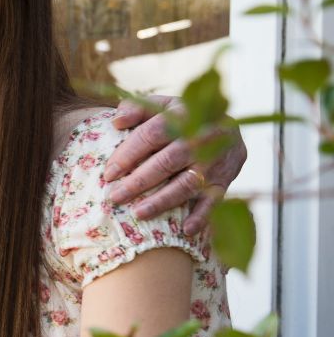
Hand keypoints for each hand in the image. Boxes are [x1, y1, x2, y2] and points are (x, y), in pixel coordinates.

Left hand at [104, 95, 246, 234]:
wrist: (227, 126)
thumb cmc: (181, 118)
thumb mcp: (161, 106)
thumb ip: (137, 109)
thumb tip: (116, 121)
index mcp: (183, 115)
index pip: (152, 135)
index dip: (129, 153)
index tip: (109, 173)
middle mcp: (202, 138)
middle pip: (167, 162)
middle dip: (139, 181)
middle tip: (115, 197)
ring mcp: (216, 161)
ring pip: (188, 183)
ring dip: (163, 201)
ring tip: (138, 213)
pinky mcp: (225, 180)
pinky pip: (215, 200)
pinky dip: (202, 216)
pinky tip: (186, 230)